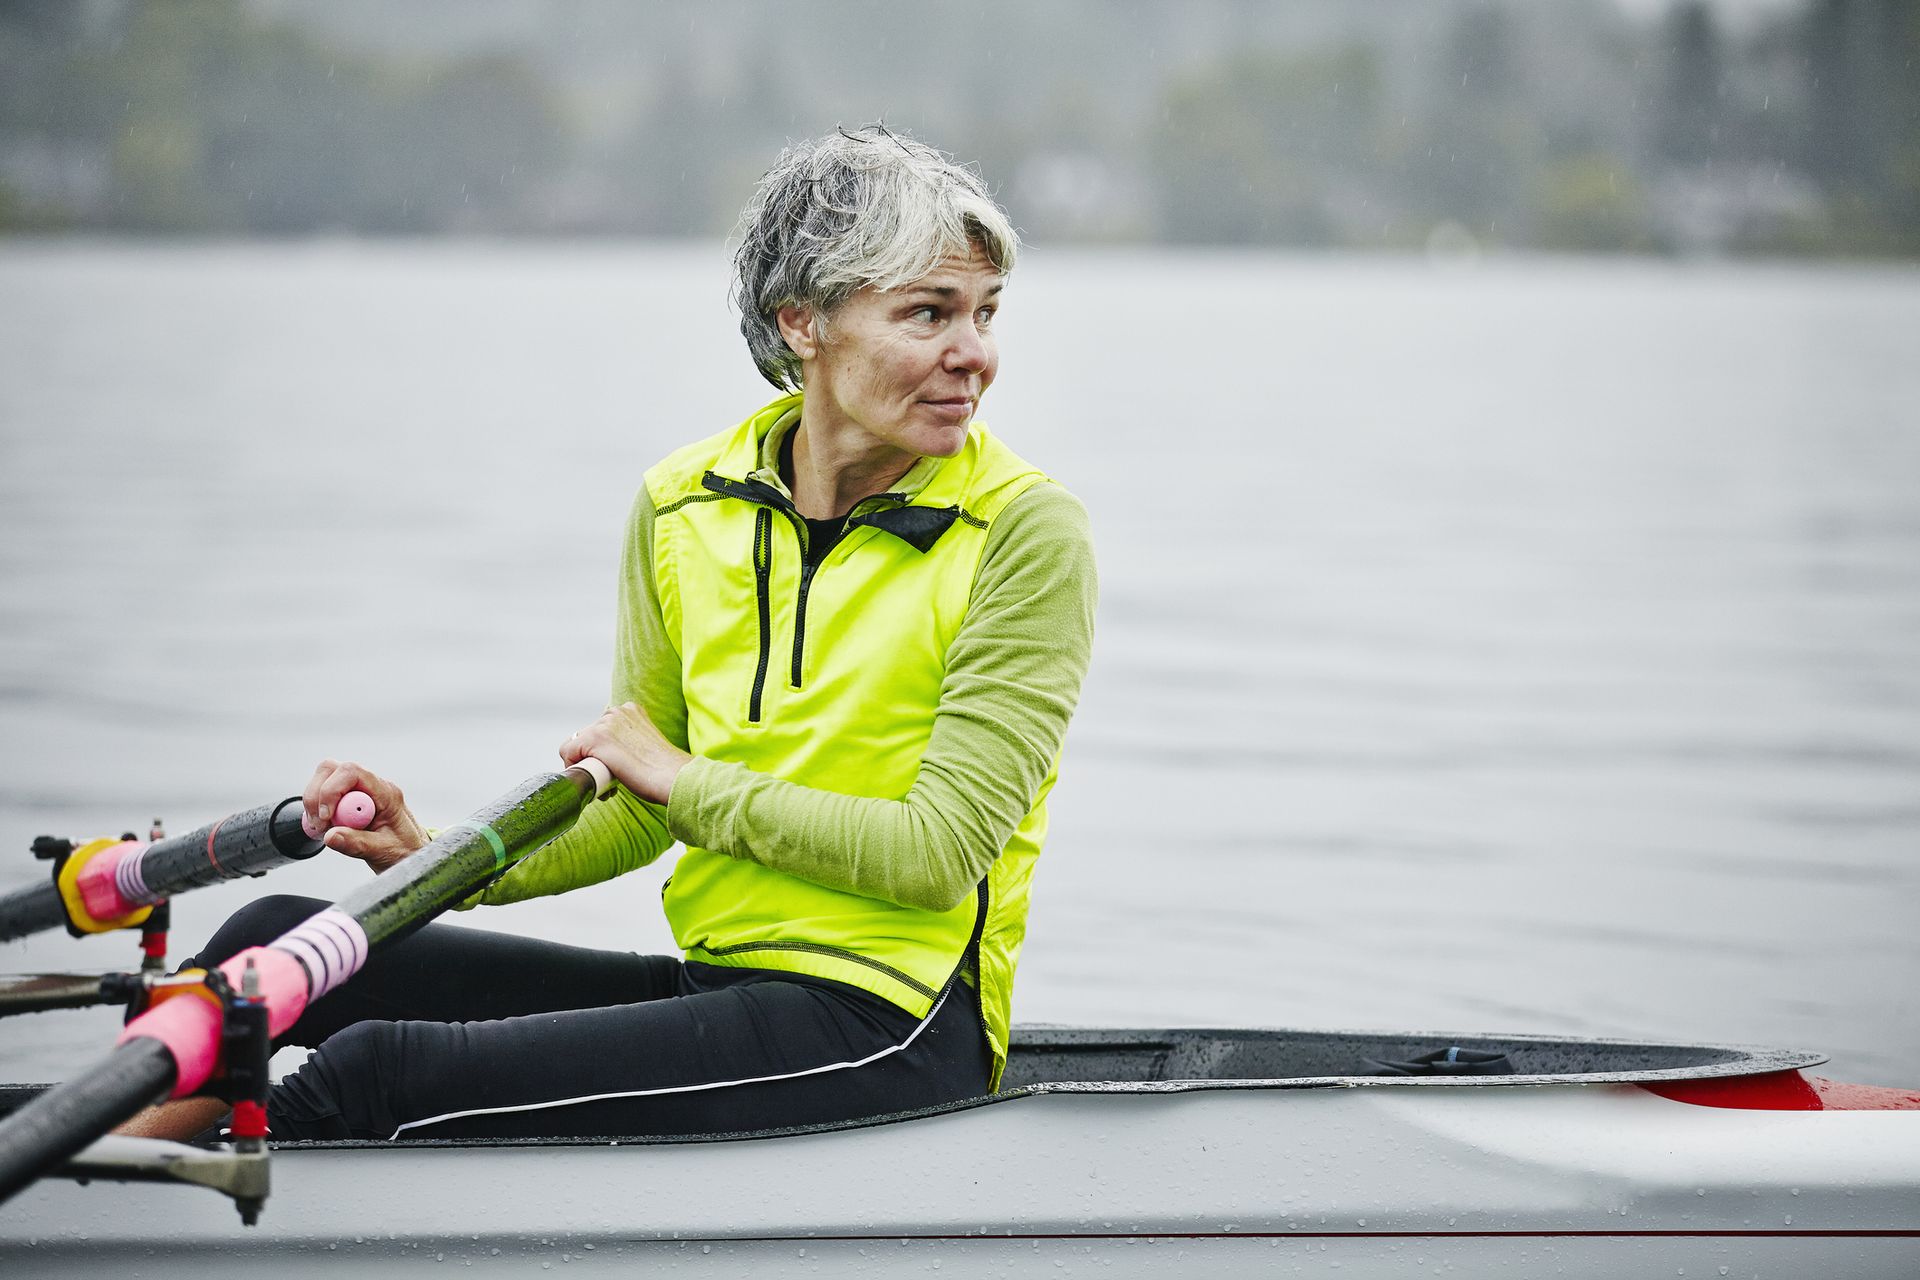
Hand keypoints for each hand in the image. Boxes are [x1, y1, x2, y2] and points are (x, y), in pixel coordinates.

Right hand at [303, 758, 429, 872]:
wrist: (409, 853)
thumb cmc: (403, 849)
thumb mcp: (383, 851)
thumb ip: (358, 844)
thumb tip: (330, 836)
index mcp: (385, 793)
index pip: (352, 772)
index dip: (331, 791)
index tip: (326, 817)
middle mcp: (371, 786)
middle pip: (332, 770)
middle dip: (317, 796)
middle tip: (319, 824)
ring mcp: (358, 791)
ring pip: (324, 779)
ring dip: (315, 804)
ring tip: (323, 829)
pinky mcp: (347, 800)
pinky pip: (323, 794)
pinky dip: (317, 810)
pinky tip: (326, 828)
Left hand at [560, 702, 691, 806]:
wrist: (672, 776)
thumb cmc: (664, 769)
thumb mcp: (647, 743)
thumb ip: (632, 741)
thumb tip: (620, 757)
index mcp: (631, 710)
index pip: (601, 728)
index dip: (604, 752)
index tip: (616, 768)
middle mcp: (616, 711)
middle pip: (586, 736)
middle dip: (594, 759)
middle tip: (611, 780)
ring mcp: (604, 724)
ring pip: (576, 746)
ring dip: (586, 766)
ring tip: (606, 783)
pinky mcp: (594, 738)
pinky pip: (567, 752)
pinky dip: (574, 768)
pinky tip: (592, 780)